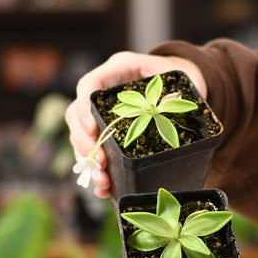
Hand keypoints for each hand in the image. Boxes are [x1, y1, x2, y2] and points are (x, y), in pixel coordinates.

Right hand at [65, 51, 206, 197]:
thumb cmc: (177, 75)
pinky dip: (97, 171)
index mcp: (115, 70)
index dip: (84, 108)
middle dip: (85, 142)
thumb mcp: (174, 74)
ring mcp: (101, 113)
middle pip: (77, 116)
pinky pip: (94, 152)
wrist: (181, 81)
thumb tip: (166, 111)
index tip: (92, 129)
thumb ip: (168, 89)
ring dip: (88, 161)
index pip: (88, 85)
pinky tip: (104, 188)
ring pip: (81, 138)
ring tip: (101, 180)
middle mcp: (102, 92)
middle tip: (100, 162)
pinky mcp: (108, 133)